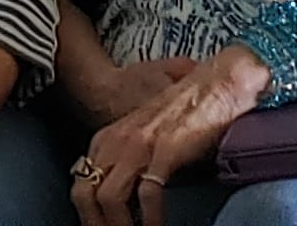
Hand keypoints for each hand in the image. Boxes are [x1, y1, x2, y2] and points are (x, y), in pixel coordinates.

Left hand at [72, 47, 264, 225]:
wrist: (216, 86)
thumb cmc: (186, 114)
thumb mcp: (144, 136)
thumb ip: (127, 161)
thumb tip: (125, 200)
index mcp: (108, 139)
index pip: (80, 184)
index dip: (86, 214)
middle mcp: (117, 142)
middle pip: (85, 194)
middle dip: (94, 223)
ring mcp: (139, 145)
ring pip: (109, 198)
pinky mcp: (165, 151)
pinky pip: (147, 195)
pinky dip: (150, 220)